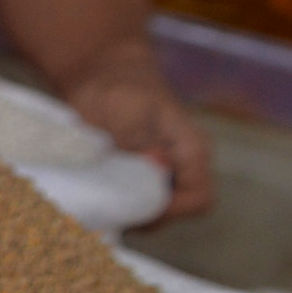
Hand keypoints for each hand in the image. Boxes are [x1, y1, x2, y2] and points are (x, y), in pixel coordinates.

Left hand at [66, 56, 215, 221]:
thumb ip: (137, 139)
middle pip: (175, 213)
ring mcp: (162, 176)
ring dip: (125, 212)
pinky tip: (93, 196)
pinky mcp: (140, 178)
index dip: (171, 210)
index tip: (134, 205)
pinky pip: (134, 204)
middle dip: (142, 215)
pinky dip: (115, 205)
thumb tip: (155, 166)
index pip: (198, 198)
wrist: (101, 77)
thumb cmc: (118, 87)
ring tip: (95, 200)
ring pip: (153, 212)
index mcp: (190, 150)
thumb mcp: (125, 108)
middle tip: (105, 207)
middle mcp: (182, 168)